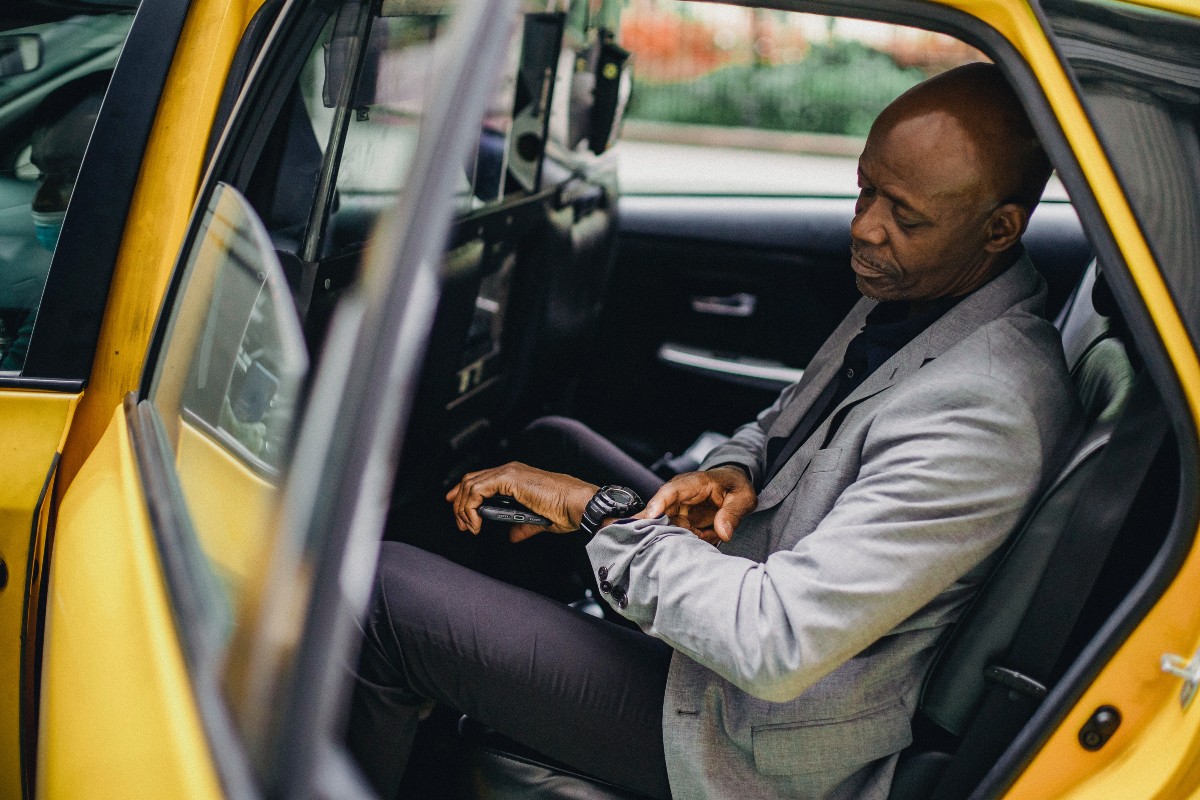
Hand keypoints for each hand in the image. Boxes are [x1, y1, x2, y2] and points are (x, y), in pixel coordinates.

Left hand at [446, 461, 597, 542]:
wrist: (578, 505)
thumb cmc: (566, 509)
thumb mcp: (537, 520)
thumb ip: (522, 526)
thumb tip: (512, 536)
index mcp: (516, 477)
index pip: (481, 480)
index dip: (464, 495)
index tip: (460, 513)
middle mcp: (510, 471)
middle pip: (471, 480)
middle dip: (459, 504)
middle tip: (462, 525)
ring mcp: (508, 472)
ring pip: (470, 484)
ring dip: (463, 508)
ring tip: (469, 527)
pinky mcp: (508, 478)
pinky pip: (478, 490)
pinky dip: (471, 508)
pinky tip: (476, 523)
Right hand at [640, 466, 756, 544]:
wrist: (732, 485)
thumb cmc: (735, 486)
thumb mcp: (743, 498)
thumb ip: (733, 514)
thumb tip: (724, 533)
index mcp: (693, 483)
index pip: (670, 491)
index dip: (658, 504)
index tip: (648, 518)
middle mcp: (679, 496)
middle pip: (660, 513)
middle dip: (661, 528)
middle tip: (674, 541)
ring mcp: (677, 509)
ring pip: (669, 528)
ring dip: (687, 537)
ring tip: (710, 534)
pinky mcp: (679, 521)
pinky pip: (680, 535)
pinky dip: (694, 539)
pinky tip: (710, 534)